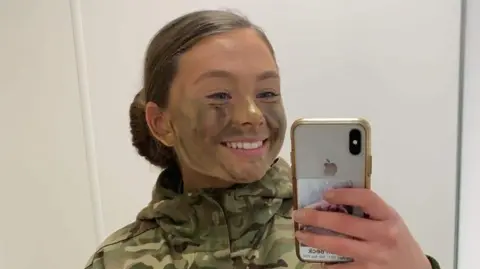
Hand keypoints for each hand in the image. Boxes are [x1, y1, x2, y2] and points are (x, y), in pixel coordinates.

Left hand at [293, 188, 430, 268]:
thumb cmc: (398, 241)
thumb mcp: (391, 221)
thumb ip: (370, 211)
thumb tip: (334, 200)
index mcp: (389, 217)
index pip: (367, 199)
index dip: (344, 194)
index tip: (325, 193)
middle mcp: (383, 235)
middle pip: (344, 223)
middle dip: (316, 218)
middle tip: (299, 215)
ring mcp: (375, 256)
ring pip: (338, 246)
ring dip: (315, 240)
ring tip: (300, 235)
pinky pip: (341, 268)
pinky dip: (326, 263)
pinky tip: (316, 259)